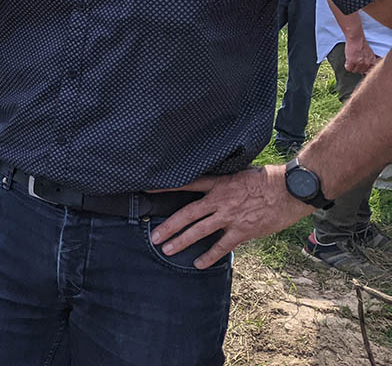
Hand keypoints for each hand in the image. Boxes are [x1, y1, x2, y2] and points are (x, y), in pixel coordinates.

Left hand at [148, 165, 311, 268]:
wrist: (290, 189)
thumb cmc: (266, 179)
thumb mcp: (239, 173)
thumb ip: (222, 182)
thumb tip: (210, 186)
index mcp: (218, 184)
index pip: (187, 184)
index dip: (167, 188)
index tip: (148, 192)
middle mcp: (219, 201)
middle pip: (187, 214)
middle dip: (169, 226)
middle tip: (154, 236)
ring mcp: (230, 217)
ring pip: (200, 231)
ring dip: (182, 241)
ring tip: (166, 249)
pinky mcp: (242, 230)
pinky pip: (222, 246)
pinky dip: (210, 256)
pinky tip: (198, 263)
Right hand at [345, 38, 378, 73]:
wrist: (356, 39)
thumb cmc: (362, 44)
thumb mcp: (370, 54)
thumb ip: (369, 61)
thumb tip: (365, 68)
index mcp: (372, 61)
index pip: (368, 71)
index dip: (363, 69)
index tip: (360, 66)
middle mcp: (367, 63)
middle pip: (361, 71)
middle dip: (357, 68)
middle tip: (354, 62)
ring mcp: (359, 63)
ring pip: (354, 71)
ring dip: (352, 67)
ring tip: (350, 61)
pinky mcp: (352, 61)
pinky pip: (348, 68)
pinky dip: (347, 66)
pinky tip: (347, 61)